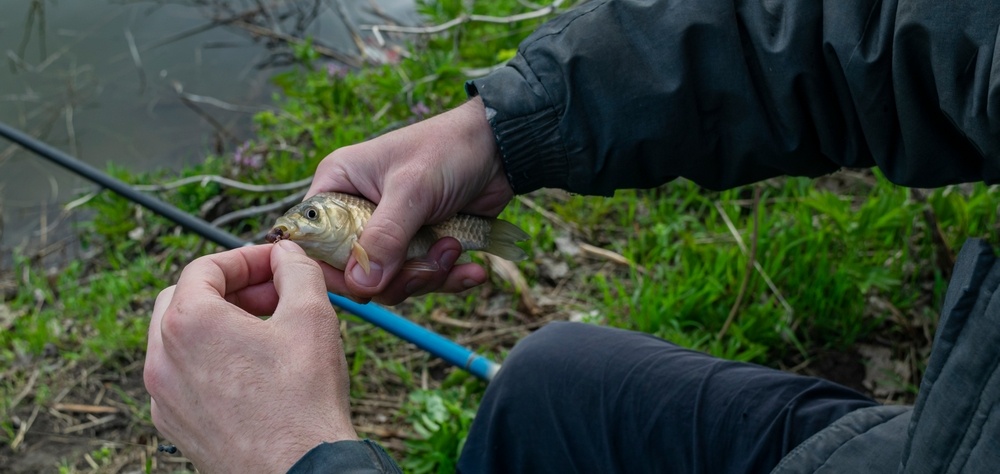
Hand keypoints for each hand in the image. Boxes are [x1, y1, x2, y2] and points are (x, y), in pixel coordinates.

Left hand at [144, 240, 355, 471]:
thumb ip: (297, 270)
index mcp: (189, 323)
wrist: (299, 472)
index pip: (206, 268)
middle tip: (271, 296)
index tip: (276, 264)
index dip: (247, 258)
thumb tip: (287, 255)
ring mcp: (162, 396)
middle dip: (228, 289)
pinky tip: (252, 373)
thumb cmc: (304, 400)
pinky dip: (210, 361)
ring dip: (218, 325)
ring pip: (178, 339)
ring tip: (264, 334)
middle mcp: (162, 358)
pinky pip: (182, 377)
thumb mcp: (312, 316)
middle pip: (184, 299)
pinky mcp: (173, 425)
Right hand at [307, 96, 513, 304]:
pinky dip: (449, 278)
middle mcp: (357, 212)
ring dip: (429, 274)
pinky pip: (423, 279)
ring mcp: (390, 232)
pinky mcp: (420, 245)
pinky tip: (473, 270)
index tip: (368, 286)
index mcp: (338, 186)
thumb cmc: (448, 149)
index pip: (314, 243)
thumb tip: (362, 285)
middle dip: (398, 276)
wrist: (500, 149)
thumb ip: (385, 237)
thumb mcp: (413, 190)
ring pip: (392, 281)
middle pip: (357, 272)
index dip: (336, 271)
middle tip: (433, 259)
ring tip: (455, 248)